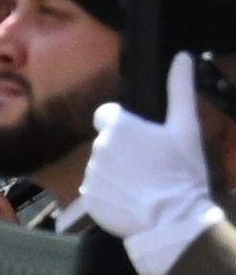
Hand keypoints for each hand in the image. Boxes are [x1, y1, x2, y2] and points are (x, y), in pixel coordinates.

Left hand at [87, 59, 219, 274]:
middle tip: (149, 165)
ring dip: (117, 172)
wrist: (174, 217)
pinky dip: (111, 194)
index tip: (141, 139)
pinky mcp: (88, 198)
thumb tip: (182, 56)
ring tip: (144, 185)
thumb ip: (180, 90)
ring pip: (101, 167)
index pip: (107, 115)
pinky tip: (133, 200)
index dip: (123, 126)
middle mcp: (97, 147)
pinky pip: (97, 191)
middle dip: (123, 151)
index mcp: (117, 127)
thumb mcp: (186, 129)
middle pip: (106, 143)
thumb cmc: (182, 170)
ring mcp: (90, 174)